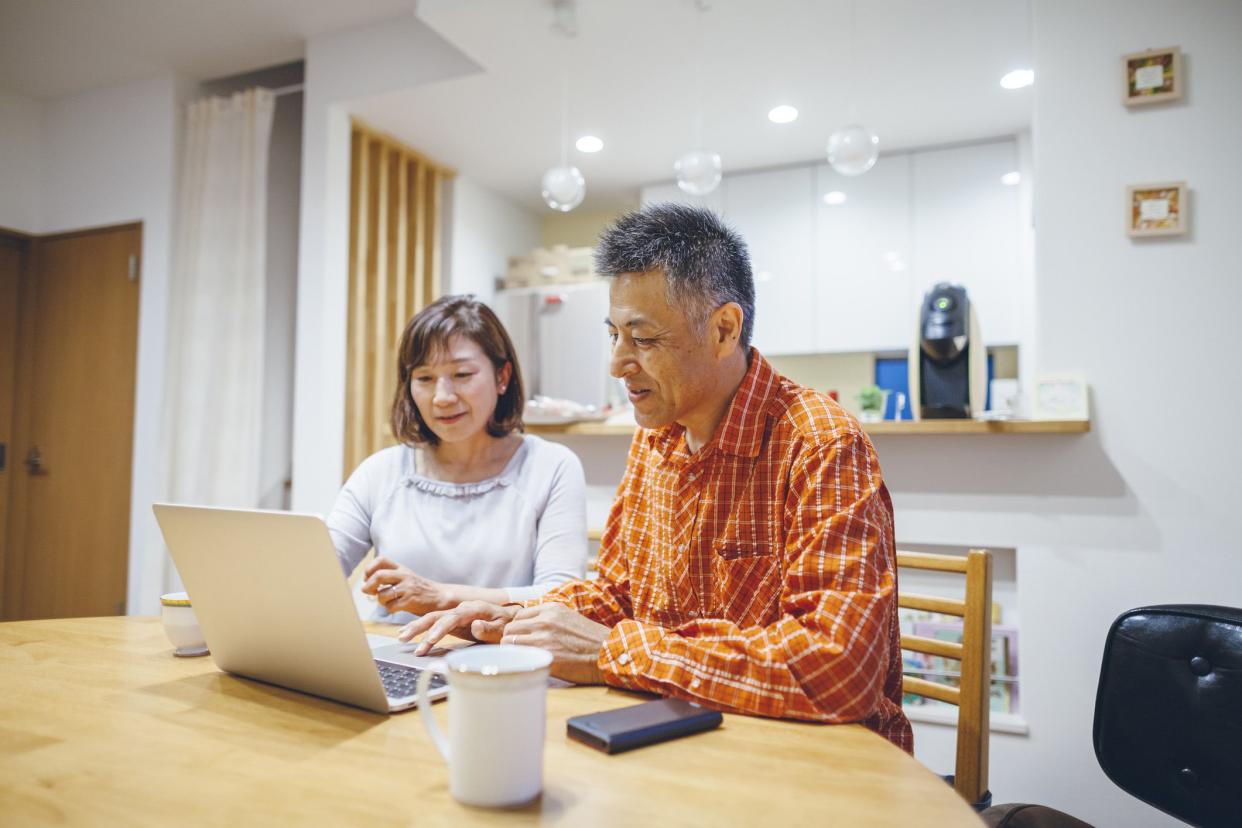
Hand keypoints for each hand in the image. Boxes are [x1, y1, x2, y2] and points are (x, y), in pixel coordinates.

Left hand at [361, 557, 448, 615]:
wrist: (439, 597)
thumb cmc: (419, 589)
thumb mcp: (406, 577)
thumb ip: (389, 577)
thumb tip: (366, 585)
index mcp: (402, 568)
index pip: (382, 560)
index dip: (370, 568)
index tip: (367, 577)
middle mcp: (405, 576)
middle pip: (379, 576)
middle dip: (368, 585)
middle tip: (367, 591)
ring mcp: (408, 588)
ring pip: (382, 594)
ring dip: (380, 600)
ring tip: (386, 601)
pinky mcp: (410, 601)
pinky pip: (391, 606)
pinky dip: (389, 609)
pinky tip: (395, 608)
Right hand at [398, 600, 520, 654]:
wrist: (512, 619)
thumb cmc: (508, 625)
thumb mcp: (503, 628)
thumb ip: (490, 628)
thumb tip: (475, 626)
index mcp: (474, 609)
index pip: (453, 618)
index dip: (440, 629)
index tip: (429, 640)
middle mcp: (462, 609)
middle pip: (437, 616)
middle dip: (420, 627)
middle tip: (405, 638)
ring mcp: (457, 614)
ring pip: (433, 618)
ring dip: (417, 627)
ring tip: (401, 637)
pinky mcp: (454, 621)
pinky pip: (435, 623)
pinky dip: (421, 628)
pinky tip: (408, 633)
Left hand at [500, 603, 609, 685]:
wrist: (608, 654)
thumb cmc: (591, 641)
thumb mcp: (569, 619)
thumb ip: (549, 620)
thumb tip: (530, 629)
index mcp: (552, 608)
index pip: (519, 616)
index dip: (518, 629)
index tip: (522, 639)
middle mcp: (545, 619)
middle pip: (510, 628)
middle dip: (512, 640)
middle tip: (520, 652)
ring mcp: (543, 637)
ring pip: (509, 641)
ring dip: (513, 651)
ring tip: (523, 659)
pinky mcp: (544, 655)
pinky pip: (517, 654)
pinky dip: (518, 660)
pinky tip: (527, 665)